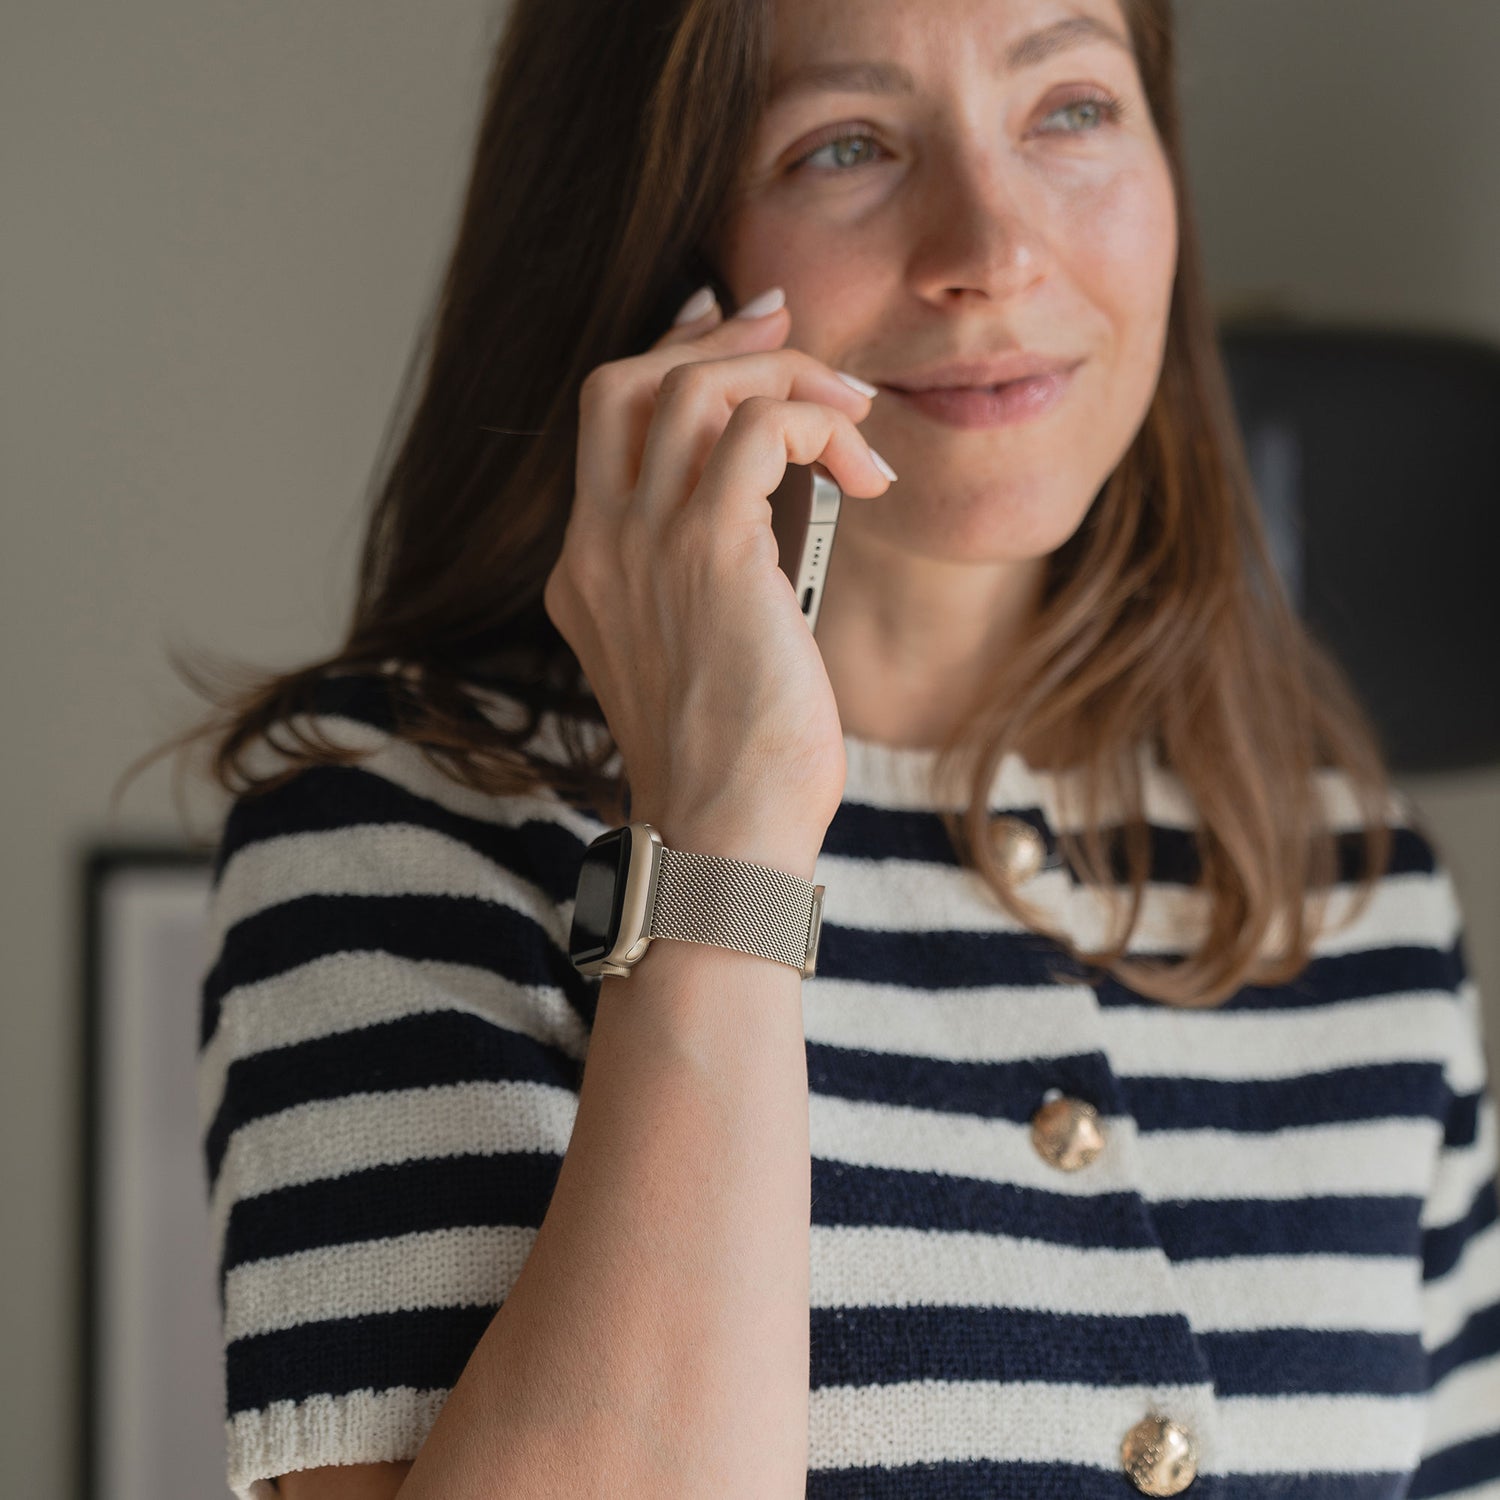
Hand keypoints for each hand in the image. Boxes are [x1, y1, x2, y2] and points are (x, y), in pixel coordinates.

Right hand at [542, 287, 892, 855]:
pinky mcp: (709, 552)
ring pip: (693, 386)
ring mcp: (643, 546)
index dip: (669, 361)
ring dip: (787, 375)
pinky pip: (760, 428)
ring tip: (855, 411)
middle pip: (624, 381)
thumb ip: (707, 581)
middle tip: (789, 327)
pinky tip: (868, 473)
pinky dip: (820, 424)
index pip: (606, 424)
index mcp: (589, 571)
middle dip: (713, 339)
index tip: (734, 336)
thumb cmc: (734, 765)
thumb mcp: (700, 658)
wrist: (723, 835)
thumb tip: (769, 515)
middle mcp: (600, 547)